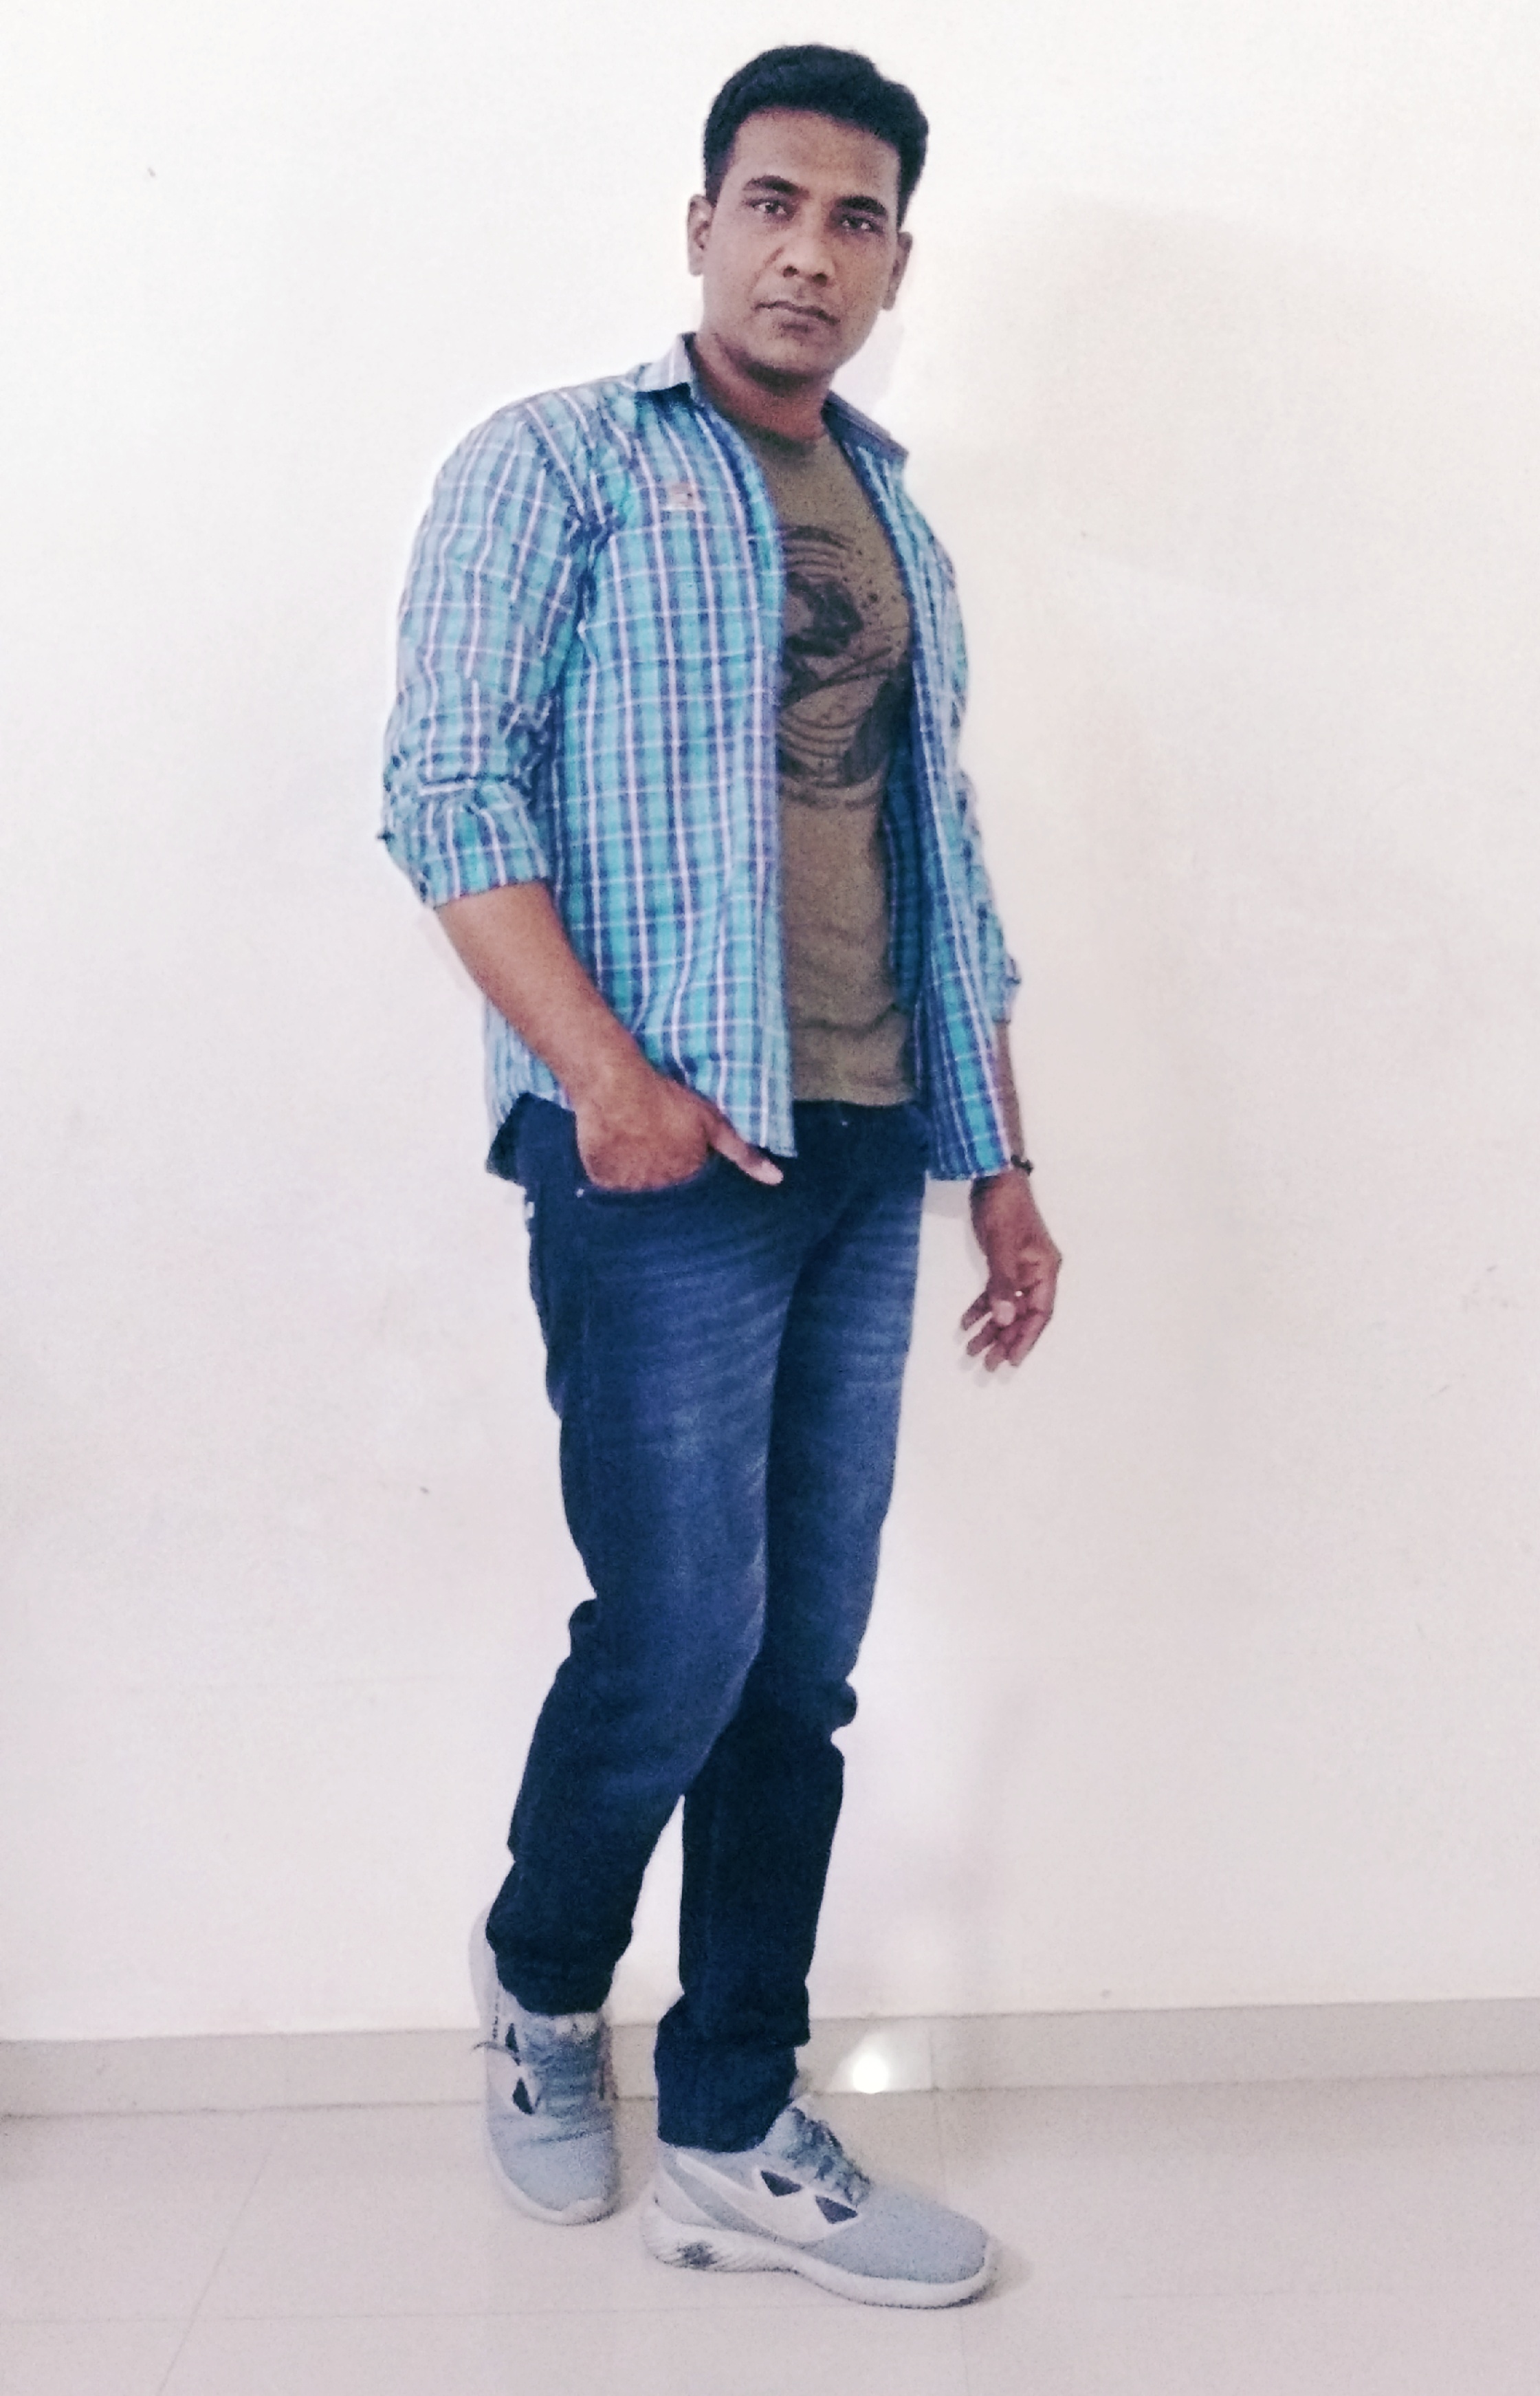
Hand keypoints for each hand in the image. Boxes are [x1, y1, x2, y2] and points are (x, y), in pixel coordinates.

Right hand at [573, 1061, 782, 1190]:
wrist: (615, 1085)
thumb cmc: (665, 1098)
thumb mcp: (712, 1121)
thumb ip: (743, 1153)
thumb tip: (777, 1179)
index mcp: (686, 1177)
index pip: (690, 1180)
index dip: (684, 1157)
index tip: (675, 1136)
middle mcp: (659, 1189)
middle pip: (663, 1184)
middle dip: (661, 1166)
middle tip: (652, 1133)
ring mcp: (628, 1186)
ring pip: (636, 1185)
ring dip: (635, 1169)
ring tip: (632, 1136)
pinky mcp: (601, 1179)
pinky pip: (609, 1181)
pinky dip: (611, 1167)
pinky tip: (613, 1143)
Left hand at [962, 1170, 1060, 1370]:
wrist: (993, 1176)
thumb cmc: (1004, 1208)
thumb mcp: (1001, 1248)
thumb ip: (1003, 1285)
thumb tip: (1003, 1320)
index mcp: (1045, 1271)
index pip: (1039, 1314)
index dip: (1026, 1340)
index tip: (1011, 1361)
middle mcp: (1036, 1273)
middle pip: (1022, 1315)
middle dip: (1004, 1340)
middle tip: (986, 1364)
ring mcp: (1020, 1268)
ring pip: (1006, 1307)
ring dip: (990, 1328)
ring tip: (972, 1350)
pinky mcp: (1003, 1261)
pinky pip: (994, 1292)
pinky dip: (981, 1308)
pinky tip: (965, 1323)